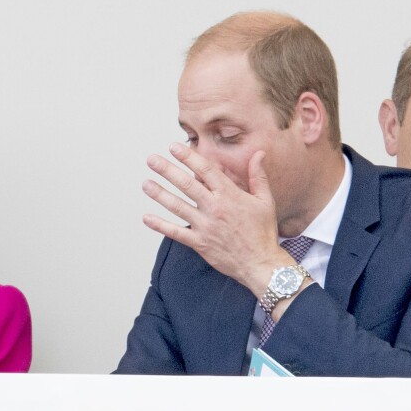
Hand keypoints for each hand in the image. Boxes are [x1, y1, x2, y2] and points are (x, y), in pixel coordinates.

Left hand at [142, 143, 295, 296]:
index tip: (174, 147)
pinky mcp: (199, 243)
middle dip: (167, 170)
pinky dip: (160, 225)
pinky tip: (146, 217)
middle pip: (187, 185)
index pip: (205, 170)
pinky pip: (176, 233)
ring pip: (178, 207)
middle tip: (152, 159)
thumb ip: (258, 176)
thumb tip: (258, 153)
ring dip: (160, 194)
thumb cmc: (263, 231)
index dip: (188, 157)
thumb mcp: (265, 200)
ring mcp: (205, 226)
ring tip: (145, 183)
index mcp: (230, 195)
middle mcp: (214, 208)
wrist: (261, 263)